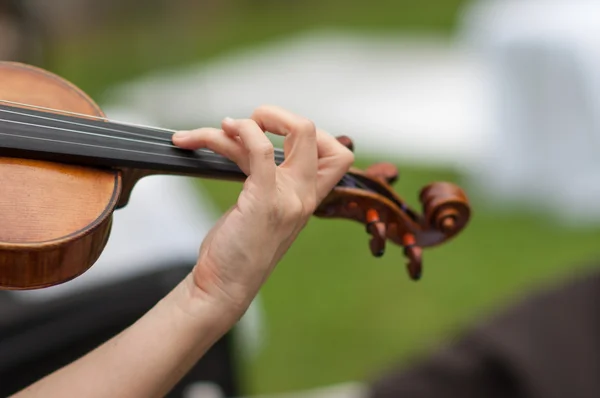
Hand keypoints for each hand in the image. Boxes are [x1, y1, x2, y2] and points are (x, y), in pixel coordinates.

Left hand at [172, 105, 353, 314]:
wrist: (223, 286)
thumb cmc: (236, 248)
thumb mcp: (258, 206)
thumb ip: (262, 175)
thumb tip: (246, 139)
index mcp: (306, 197)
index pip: (335, 154)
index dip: (306, 132)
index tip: (272, 133)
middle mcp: (303, 195)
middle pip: (317, 133)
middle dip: (278, 114)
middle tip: (249, 123)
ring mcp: (289, 198)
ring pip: (297, 132)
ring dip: (249, 120)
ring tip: (222, 127)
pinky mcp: (265, 201)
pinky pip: (262, 150)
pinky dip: (242, 132)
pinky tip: (219, 133)